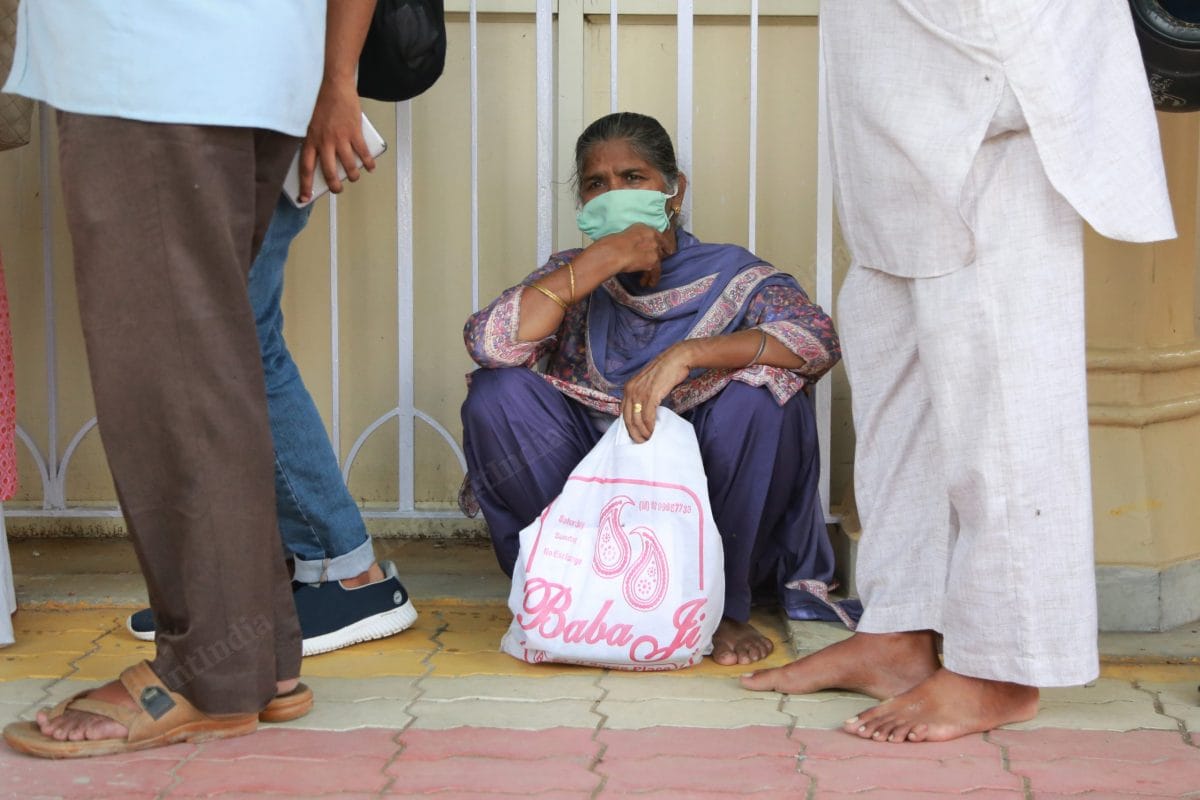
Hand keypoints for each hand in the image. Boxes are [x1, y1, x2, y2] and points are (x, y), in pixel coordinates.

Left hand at [297, 78, 374, 202]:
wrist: (333, 85)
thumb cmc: (322, 102)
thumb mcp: (310, 123)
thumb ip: (315, 140)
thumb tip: (324, 158)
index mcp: (310, 140)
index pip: (305, 168)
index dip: (305, 186)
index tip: (305, 198)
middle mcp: (324, 141)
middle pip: (329, 172)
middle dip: (334, 186)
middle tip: (337, 190)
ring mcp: (340, 138)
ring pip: (348, 166)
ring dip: (353, 176)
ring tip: (354, 177)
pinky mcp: (354, 132)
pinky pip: (363, 153)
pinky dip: (368, 162)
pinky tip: (370, 166)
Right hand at [588, 223, 675, 288]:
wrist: (616, 251)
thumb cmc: (614, 243)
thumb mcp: (626, 234)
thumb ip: (635, 238)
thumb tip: (634, 245)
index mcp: (646, 229)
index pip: (659, 237)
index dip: (663, 245)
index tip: (666, 250)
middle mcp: (653, 238)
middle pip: (660, 250)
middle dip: (656, 258)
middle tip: (652, 265)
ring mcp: (654, 249)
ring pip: (658, 261)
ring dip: (652, 270)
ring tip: (647, 280)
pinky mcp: (653, 262)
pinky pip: (656, 271)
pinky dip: (653, 278)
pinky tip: (650, 283)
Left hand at [620, 342, 692, 442]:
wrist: (676, 359)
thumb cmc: (665, 371)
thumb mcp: (648, 383)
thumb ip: (643, 395)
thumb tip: (643, 412)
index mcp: (628, 387)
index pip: (623, 411)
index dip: (627, 425)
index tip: (633, 434)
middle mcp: (631, 390)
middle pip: (627, 418)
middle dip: (633, 433)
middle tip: (640, 442)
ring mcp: (640, 392)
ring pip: (636, 419)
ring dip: (642, 432)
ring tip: (648, 439)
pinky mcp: (651, 395)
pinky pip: (647, 416)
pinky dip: (650, 426)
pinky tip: (653, 431)